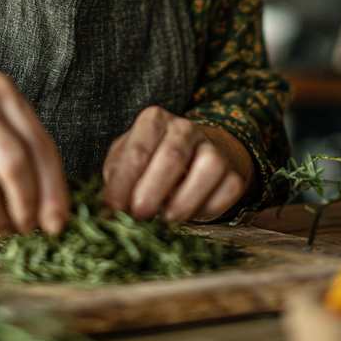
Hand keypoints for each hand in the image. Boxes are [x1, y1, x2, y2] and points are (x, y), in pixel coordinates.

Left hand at [101, 106, 251, 223]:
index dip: (123, 182)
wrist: (192, 159)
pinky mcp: (232, 171)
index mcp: (154, 121)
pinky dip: (209, 208)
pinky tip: (191, 215)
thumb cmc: (150, 162)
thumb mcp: (127, 162)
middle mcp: (185, 128)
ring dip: (185, 199)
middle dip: (153, 191)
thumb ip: (117, 181)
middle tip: (139, 215)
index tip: (112, 208)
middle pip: (173, 156)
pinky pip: (228, 189)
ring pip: (208, 167)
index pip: (137, 151)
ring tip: (167, 219)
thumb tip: (108, 209)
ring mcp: (212, 147)